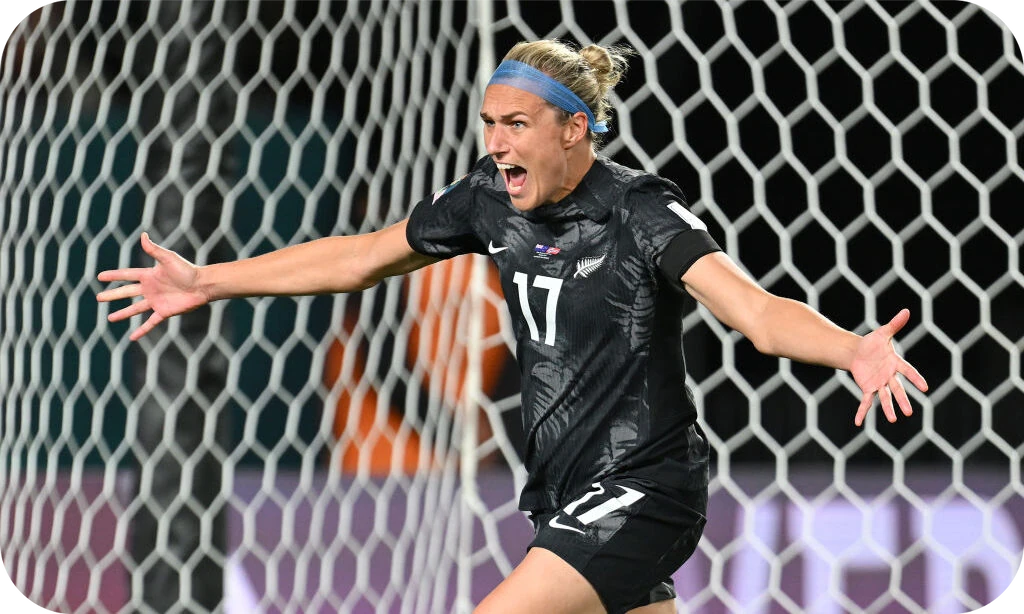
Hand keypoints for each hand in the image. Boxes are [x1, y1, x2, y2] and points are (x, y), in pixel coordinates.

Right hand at [96, 233, 209, 340]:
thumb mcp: (169, 258)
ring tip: (110, 318)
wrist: (202, 285)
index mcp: (149, 276)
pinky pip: (150, 323)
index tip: (100, 276)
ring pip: (135, 309)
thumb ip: (154, 250)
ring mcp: (156, 301)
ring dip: (123, 314)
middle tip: (98, 298)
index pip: (127, 275)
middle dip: (113, 295)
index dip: (114, 276)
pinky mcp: (164, 312)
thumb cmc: (187, 270)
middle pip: (127, 293)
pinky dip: (141, 330)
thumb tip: (143, 235)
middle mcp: (150, 289)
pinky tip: (132, 337)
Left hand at [849, 308, 928, 426]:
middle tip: (910, 413)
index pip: (908, 371)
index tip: (925, 387)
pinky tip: (858, 422)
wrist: (857, 351)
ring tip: (894, 419)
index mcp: (895, 363)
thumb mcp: (883, 332)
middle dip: (903, 400)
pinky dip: (862, 411)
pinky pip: (866, 401)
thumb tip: (907, 310)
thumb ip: (895, 324)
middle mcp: (889, 376)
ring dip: (889, 408)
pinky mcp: (867, 387)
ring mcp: (879, 383)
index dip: (916, 379)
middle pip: (898, 389)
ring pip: (885, 397)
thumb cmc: (872, 343)